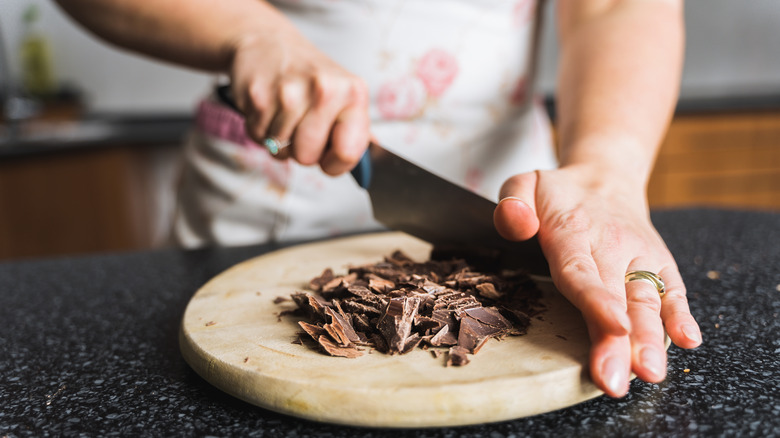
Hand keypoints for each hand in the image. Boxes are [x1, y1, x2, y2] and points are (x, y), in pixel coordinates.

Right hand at [229, 32, 369, 174]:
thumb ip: (357, 132)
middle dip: (302, 151)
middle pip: (308, 157)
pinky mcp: (258, 96)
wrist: (267, 42)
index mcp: (353, 93)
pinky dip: (261, 130)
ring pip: (281, 151)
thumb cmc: (310, 77)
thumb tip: (369, 170)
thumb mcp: (344, 96)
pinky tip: (268, 108)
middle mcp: (324, 90)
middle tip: (302, 127)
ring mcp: (289, 93)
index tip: (328, 154)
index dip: (335, 164)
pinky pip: (259, 137)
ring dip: (280, 141)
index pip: (347, 153)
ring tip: (284, 114)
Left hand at [493, 165, 701, 396]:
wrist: (605, 177)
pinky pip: (673, 290)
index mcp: (573, 230)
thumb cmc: (558, 193)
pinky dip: (681, 315)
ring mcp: (640, 257)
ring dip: (650, 339)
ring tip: (650, 372)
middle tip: (616, 380)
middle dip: (619, 342)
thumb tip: (517, 225)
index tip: (612, 328)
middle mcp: (612, 245)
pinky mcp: (659, 265)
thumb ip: (512, 202)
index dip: (597, 302)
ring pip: (646, 301)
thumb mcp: (523, 184)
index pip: (582, 271)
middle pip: (616, 298)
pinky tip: (688, 341)